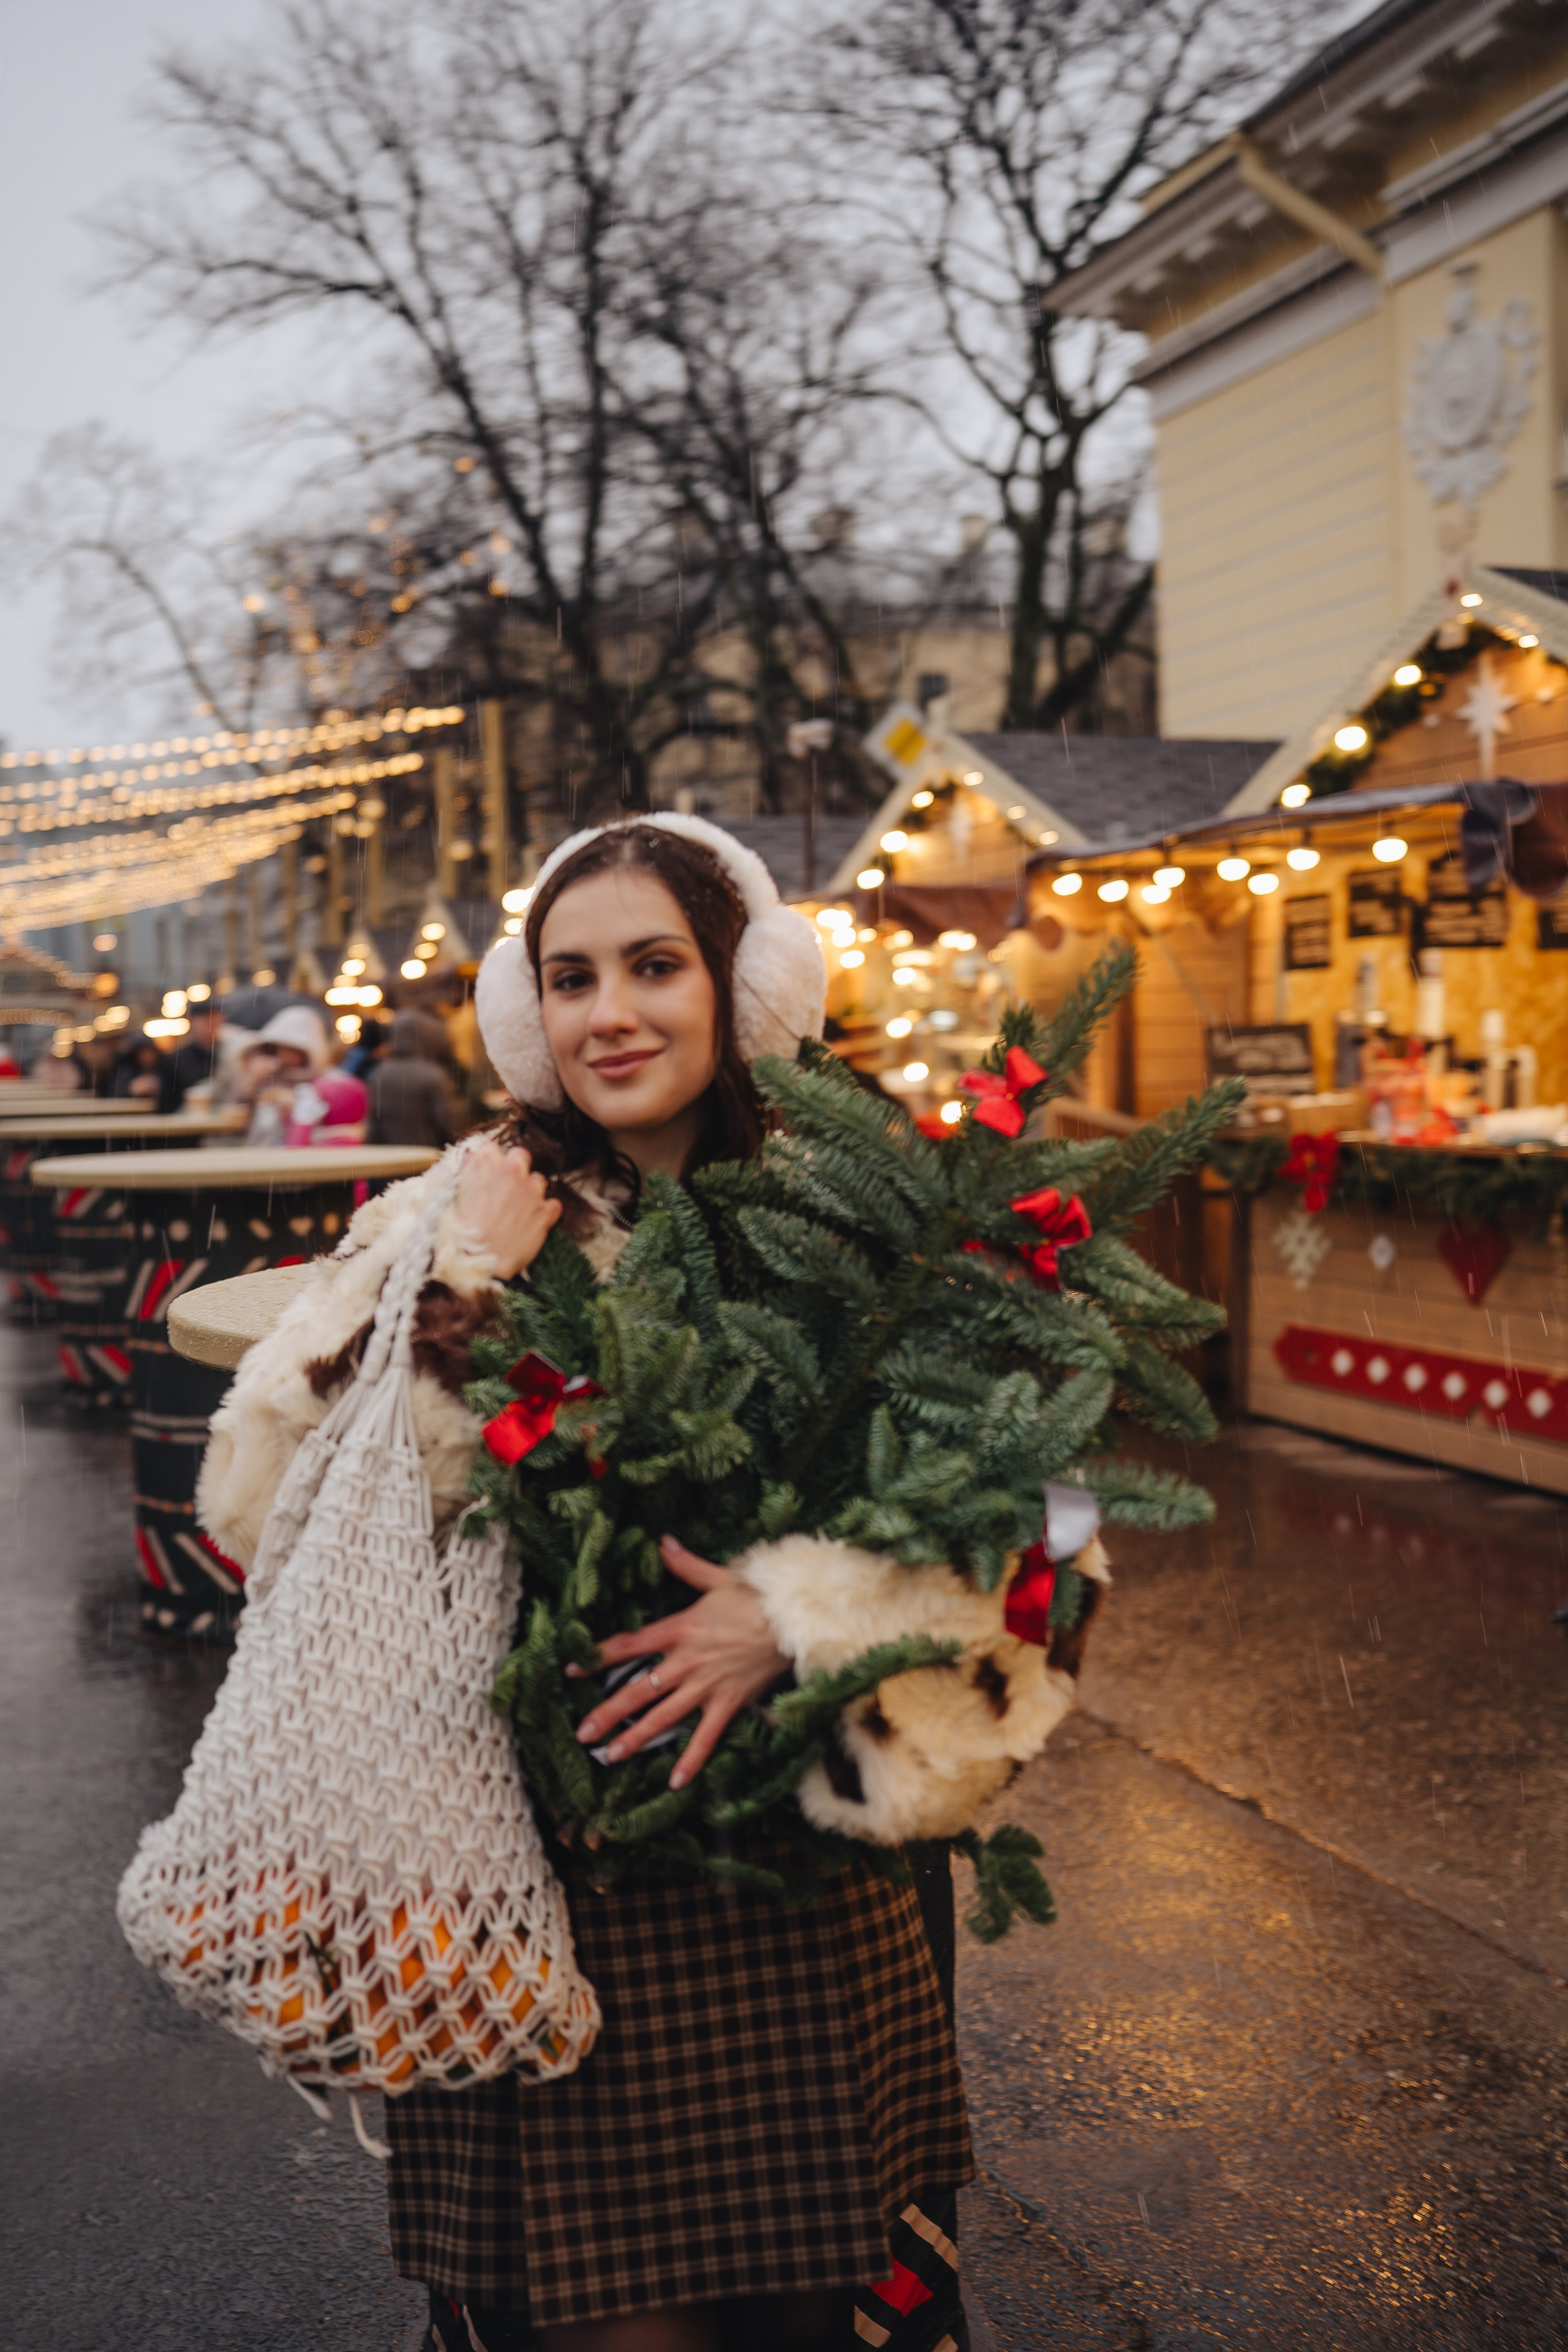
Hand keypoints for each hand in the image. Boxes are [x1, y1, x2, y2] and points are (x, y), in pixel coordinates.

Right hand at [455, 1136, 560, 1278]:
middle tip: (505, 1191)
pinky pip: (552, 1205)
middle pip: (520, 1156)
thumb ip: (466, 1172)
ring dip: (529, 1192)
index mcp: (486, 1161)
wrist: (476, 1263)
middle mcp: (512, 1170)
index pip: (493, 1148)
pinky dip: (545, 1212)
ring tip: (515, 1213)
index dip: (490, 1163)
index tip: (488, 1175)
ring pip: (538, 1180)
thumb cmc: (458, 1232)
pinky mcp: (546, 1212)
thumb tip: (472, 1157)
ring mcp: (532, 1190)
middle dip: (515, 1169)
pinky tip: (530, 1224)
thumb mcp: (452, 1195)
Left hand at [570, 1536, 787, 1787]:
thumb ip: (686, 1564)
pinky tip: (676, 1782)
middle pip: (638, 1690)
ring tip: (611, 1757)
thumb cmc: (757, 1598)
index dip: (597, 1657)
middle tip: (582, 1733)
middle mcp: (686, 1662)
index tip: (571, 1669)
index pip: (629, 1645)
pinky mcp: (729, 1703)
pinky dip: (692, 1760)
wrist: (794, 1621)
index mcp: (679, 1629)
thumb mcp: (719, 1577)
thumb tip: (662, 1541)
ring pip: (664, 1717)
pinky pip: (707, 1737)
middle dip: (608, 1713)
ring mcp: (706, 1686)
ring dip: (636, 1738)